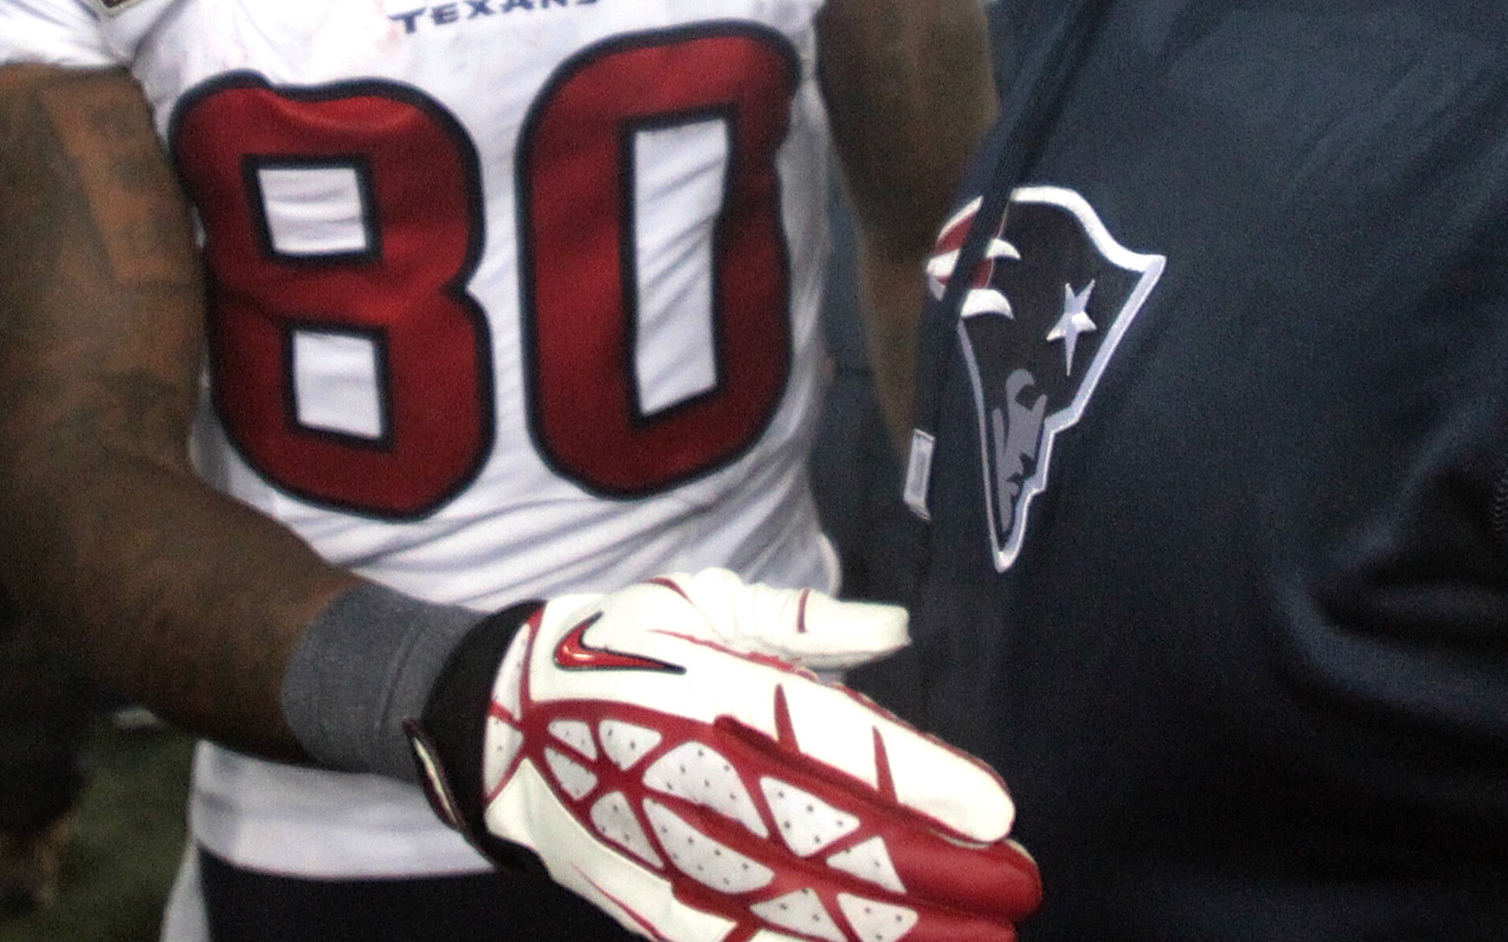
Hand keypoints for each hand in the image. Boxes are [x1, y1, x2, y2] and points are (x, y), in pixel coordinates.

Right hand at [414, 570, 1040, 941]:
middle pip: (822, 831)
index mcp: (710, 683)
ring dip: (877, 926)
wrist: (494, 716)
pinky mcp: (629, 895)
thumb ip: (804, 625)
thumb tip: (897, 628)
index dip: (916, 778)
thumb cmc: (619, 644)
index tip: (995, 812)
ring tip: (963, 941)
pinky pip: (715, 936)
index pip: (832, 739)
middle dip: (924, 869)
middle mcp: (686, 763)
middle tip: (1013, 892)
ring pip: (782, 896)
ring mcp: (653, 838)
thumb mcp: (704, 600)